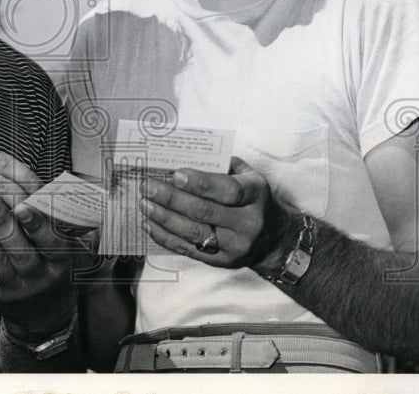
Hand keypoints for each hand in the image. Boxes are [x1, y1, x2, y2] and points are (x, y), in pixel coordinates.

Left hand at [0, 195, 97, 340]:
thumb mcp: (77, 254)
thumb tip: (75, 198)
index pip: (50, 244)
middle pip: (19, 250)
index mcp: (62, 265)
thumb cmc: (60, 272)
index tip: (22, 205)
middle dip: (2, 222)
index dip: (36, 225)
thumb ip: (75, 229)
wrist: (44, 316)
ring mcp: (14, 288)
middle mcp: (38, 279)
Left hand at [139, 157, 290, 269]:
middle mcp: (247, 223)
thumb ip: (221, 166)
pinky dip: (166, 237)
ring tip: (144, 204)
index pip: (228, 191)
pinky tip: (149, 224)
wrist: (273, 238)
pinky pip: (189, 249)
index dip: (200, 183)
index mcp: (255, 196)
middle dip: (172, 198)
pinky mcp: (221, 261)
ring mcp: (234, 246)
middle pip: (205, 212)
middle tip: (148, 187)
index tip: (176, 174)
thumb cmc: (252, 199)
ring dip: (164, 218)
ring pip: (194, 233)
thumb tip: (184, 157)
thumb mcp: (248, 176)